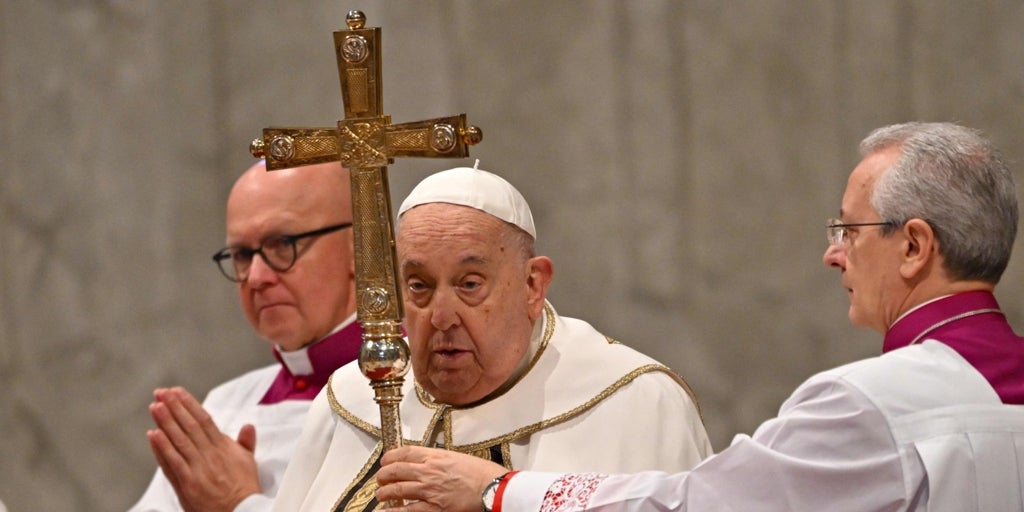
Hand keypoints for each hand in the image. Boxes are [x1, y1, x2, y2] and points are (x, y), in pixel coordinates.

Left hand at [146, 387, 260, 511]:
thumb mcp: (249, 462)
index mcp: (223, 447)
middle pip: (189, 425)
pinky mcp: (188, 483)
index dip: (189, 404)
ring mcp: (198, 468)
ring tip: (155, 406)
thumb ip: (246, 443)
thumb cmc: (244, 489)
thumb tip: (248, 426)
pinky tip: (153, 435)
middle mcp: (210, 454)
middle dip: (174, 407)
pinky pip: (172, 462)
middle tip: (161, 393)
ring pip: (179, 440)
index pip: (204, 419)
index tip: (177, 392)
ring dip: (166, 422)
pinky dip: (162, 448)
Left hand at [376, 445, 507, 511]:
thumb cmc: (482, 474)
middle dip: (384, 475)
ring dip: (385, 493)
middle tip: (380, 479)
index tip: (385, 461)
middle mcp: (429, 471)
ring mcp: (429, 490)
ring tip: (381, 496)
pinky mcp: (434, 508)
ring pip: (397, 490)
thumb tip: (429, 463)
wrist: (493, 488)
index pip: (405, 453)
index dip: (390, 456)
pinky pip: (408, 510)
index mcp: (436, 456)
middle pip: (396, 470)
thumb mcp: (459, 458)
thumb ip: (441, 460)